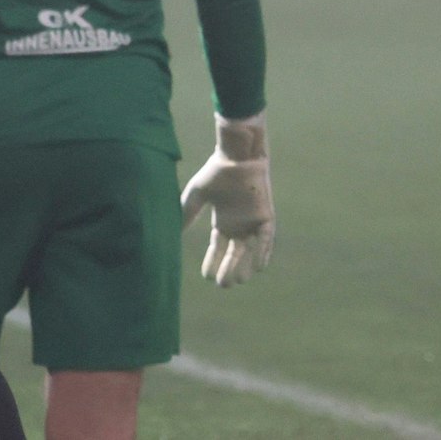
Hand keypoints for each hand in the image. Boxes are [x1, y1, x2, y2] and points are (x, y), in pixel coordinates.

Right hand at [180, 113, 274, 286]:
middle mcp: (238, 225)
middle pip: (234, 253)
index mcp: (223, 221)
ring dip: (244, 266)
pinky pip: (266, 239)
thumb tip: (174, 230)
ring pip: (250, 250)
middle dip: (228, 269)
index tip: (205, 276)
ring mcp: (253, 221)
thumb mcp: (197, 195)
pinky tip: (258, 268)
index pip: (218, 248)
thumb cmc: (216, 171)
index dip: (212, 262)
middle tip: (222, 285)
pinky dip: (263, 252)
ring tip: (237, 280)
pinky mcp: (265, 216)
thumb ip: (188, 212)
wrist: (236, 155)